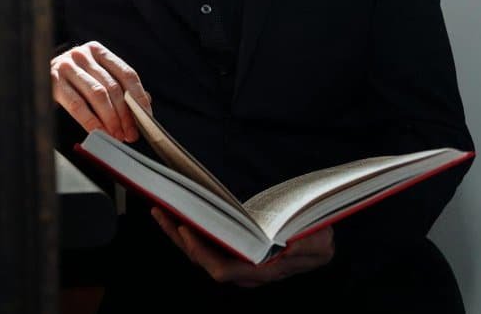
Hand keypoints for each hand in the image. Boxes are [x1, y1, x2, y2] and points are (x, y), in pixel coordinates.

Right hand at [50, 41, 150, 140]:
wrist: (32, 74)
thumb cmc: (69, 79)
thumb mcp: (93, 76)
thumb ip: (118, 86)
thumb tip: (144, 103)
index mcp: (97, 51)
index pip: (126, 73)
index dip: (138, 97)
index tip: (146, 116)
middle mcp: (82, 54)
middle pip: (113, 87)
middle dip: (124, 114)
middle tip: (129, 133)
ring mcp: (66, 66)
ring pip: (97, 95)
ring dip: (110, 119)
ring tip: (116, 134)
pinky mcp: (52, 81)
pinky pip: (77, 105)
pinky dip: (91, 121)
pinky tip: (98, 132)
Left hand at [151, 208, 333, 287]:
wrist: (320, 237)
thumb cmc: (318, 237)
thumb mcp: (319, 241)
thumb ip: (305, 247)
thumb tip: (285, 247)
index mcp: (262, 271)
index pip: (223, 270)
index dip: (201, 252)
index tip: (187, 229)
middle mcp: (244, 271)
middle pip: (203, 260)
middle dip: (179, 238)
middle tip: (161, 211)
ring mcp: (236, 262)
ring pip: (199, 253)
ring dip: (178, 232)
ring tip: (160, 209)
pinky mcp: (232, 251)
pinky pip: (205, 244)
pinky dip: (188, 230)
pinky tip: (177, 214)